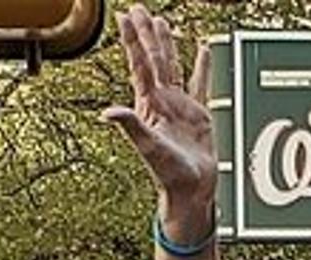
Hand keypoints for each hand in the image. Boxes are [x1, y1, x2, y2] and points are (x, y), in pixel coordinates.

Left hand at [103, 4, 216, 233]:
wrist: (190, 190)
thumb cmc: (168, 174)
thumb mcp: (148, 147)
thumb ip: (130, 126)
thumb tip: (108, 113)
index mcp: (150, 105)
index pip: (140, 64)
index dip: (132, 40)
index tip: (125, 17)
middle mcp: (162, 101)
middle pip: (153, 59)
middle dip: (145, 34)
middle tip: (139, 9)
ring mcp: (179, 106)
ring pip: (172, 66)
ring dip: (166, 44)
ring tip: (162, 23)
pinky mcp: (197, 113)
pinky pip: (200, 82)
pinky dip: (202, 65)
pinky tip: (203, 50)